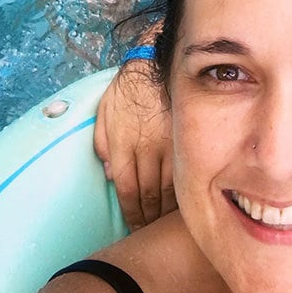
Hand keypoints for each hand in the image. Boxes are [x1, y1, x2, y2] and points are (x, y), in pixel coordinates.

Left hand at [94, 61, 175, 230]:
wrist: (158, 58)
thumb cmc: (130, 86)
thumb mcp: (104, 110)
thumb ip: (103, 143)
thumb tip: (109, 175)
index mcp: (123, 145)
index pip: (127, 190)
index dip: (131, 214)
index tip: (134, 228)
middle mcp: (146, 149)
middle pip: (149, 195)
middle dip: (149, 218)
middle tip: (151, 233)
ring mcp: (170, 145)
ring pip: (171, 189)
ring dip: (168, 211)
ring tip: (168, 225)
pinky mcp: (189, 139)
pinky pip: (189, 172)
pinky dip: (188, 192)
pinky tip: (189, 203)